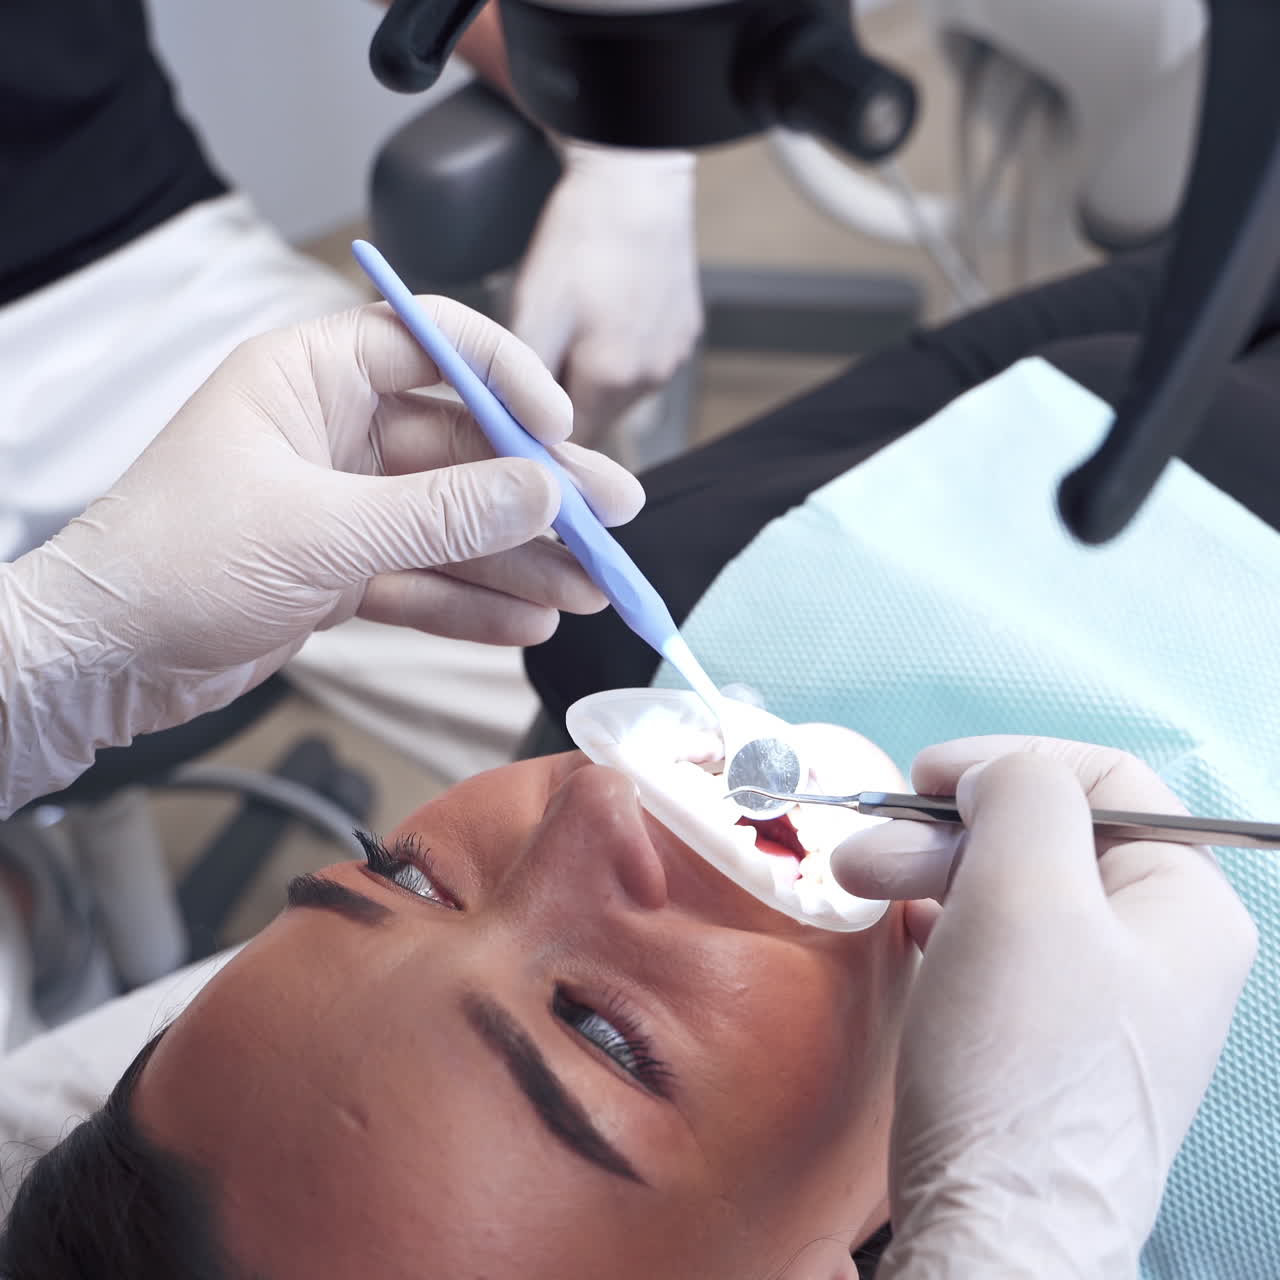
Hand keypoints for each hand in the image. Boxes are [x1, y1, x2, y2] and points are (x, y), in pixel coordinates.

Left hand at [0, 299, 642, 812]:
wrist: (104, 660)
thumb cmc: (176, 562)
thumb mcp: (322, 532)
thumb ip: (442, 515)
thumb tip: (544, 495)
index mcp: (313, 378)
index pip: (434, 347)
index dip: (508, 381)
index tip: (562, 431)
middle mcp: (334, 431)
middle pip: (463, 448)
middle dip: (538, 493)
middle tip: (613, 521)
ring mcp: (342, 503)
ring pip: (453, 523)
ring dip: (520, 560)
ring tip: (591, 590)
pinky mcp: (341, 568)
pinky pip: (425, 577)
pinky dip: (473, 603)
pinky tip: (529, 624)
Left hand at [510, 141, 701, 446]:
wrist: (635, 180)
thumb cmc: (582, 239)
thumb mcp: (532, 313)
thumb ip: (524, 386)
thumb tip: (518, 434)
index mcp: (612, 378)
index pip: (571, 444)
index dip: (541, 434)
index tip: (519, 415)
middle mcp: (651, 379)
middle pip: (596, 420)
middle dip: (564, 402)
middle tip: (542, 353)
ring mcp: (672, 359)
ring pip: (618, 395)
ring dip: (592, 376)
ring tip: (577, 324)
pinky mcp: (684, 337)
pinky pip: (642, 364)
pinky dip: (620, 351)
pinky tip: (607, 312)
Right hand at [831, 736, 1256, 1276]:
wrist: (999, 1228)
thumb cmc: (1021, 1059)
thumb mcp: (1025, 889)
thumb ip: (1022, 794)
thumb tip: (999, 775)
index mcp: (1184, 904)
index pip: (1107, 782)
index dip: (1008, 763)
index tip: (923, 777)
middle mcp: (1157, 949)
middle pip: (1049, 840)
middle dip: (947, 831)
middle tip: (867, 848)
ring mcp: (1105, 1002)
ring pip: (1013, 893)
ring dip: (930, 873)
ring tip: (857, 884)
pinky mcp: (1051, 1044)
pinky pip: (998, 952)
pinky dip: (943, 926)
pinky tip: (902, 931)